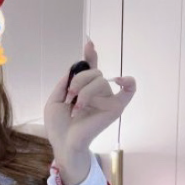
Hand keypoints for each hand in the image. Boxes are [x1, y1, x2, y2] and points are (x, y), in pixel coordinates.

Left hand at [43, 39, 135, 161]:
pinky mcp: (115, 107)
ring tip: (76, 108)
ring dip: (84, 92)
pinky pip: (129, 90)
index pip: (90, 67)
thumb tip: (77, 66)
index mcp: (83, 88)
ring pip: (99, 80)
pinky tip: (119, 80)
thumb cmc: (58, 125)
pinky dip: (127, 81)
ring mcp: (107, 98)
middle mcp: (97, 91)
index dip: (90, 54)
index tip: (89, 43)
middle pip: (93, 72)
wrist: (63, 142)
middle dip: (78, 81)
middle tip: (69, 98)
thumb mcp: (55, 99)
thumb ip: (66, 82)